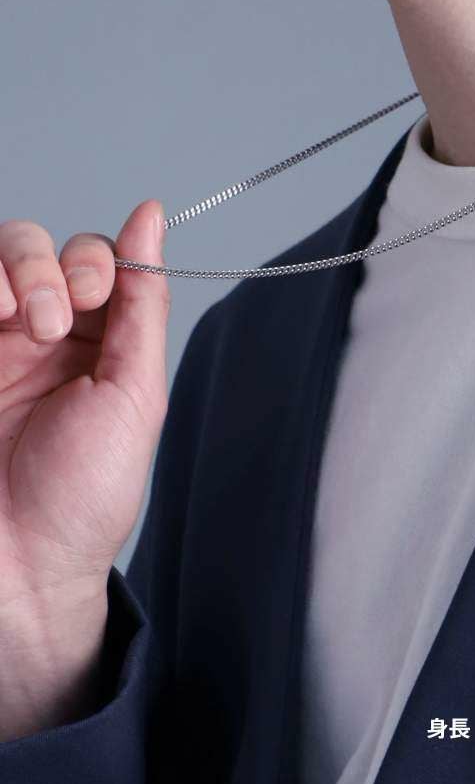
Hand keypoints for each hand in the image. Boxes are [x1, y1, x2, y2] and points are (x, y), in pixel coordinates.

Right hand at [0, 199, 169, 609]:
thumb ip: (142, 302)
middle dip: (50, 265)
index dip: (98, 260)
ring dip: (14, 269)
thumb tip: (152, 217)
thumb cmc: (84, 494)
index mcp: (95, 343)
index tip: (97, 295)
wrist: (20, 566)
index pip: (96, 259)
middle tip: (55, 319)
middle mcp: (38, 336)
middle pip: (37, 246)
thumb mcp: (135, 391)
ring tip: (21, 321)